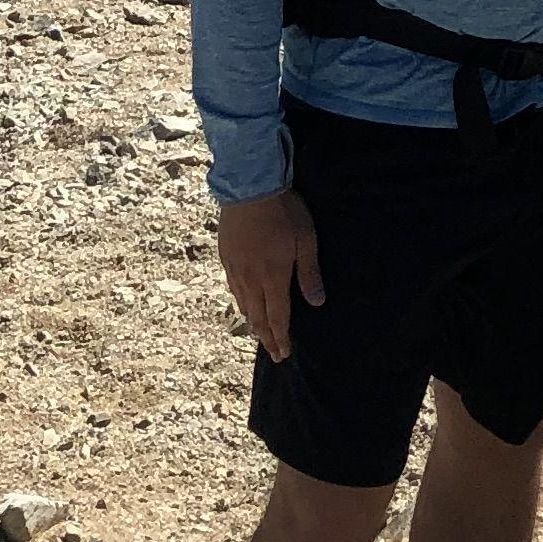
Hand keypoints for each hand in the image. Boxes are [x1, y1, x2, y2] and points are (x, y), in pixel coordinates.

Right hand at [218, 187, 325, 360]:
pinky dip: (239, 303)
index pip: (278, 318)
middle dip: (267, 338)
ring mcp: (236, 269)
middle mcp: (251, 280)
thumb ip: (309, 274)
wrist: (249, 187)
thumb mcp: (305, 240)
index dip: (281, 338)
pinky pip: (232, 288)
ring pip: (243, 305)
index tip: (284, 354)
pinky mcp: (225, 257)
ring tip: (258, 334)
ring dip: (252, 323)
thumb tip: (317, 303)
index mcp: (273, 278)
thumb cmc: (283, 212)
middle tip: (273, 354)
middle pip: (258, 317)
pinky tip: (242, 304)